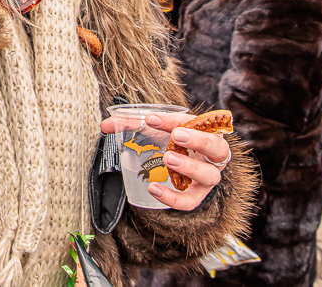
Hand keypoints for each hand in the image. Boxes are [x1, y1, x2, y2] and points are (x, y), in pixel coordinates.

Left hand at [100, 112, 230, 210]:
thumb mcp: (157, 129)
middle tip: (177, 136)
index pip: (194, 122)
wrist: (185, 162)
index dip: (173, 120)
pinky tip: (154, 189)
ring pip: (209, 175)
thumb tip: (105, 125)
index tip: (151, 119)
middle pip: (216, 147)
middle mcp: (212, 154)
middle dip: (198, 140)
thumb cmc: (173, 141)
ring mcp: (208, 176)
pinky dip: (173, 197)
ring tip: (168, 159)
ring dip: (190, 167)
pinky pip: (190, 201)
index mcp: (205, 131)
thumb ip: (132, 125)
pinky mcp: (198, 195)